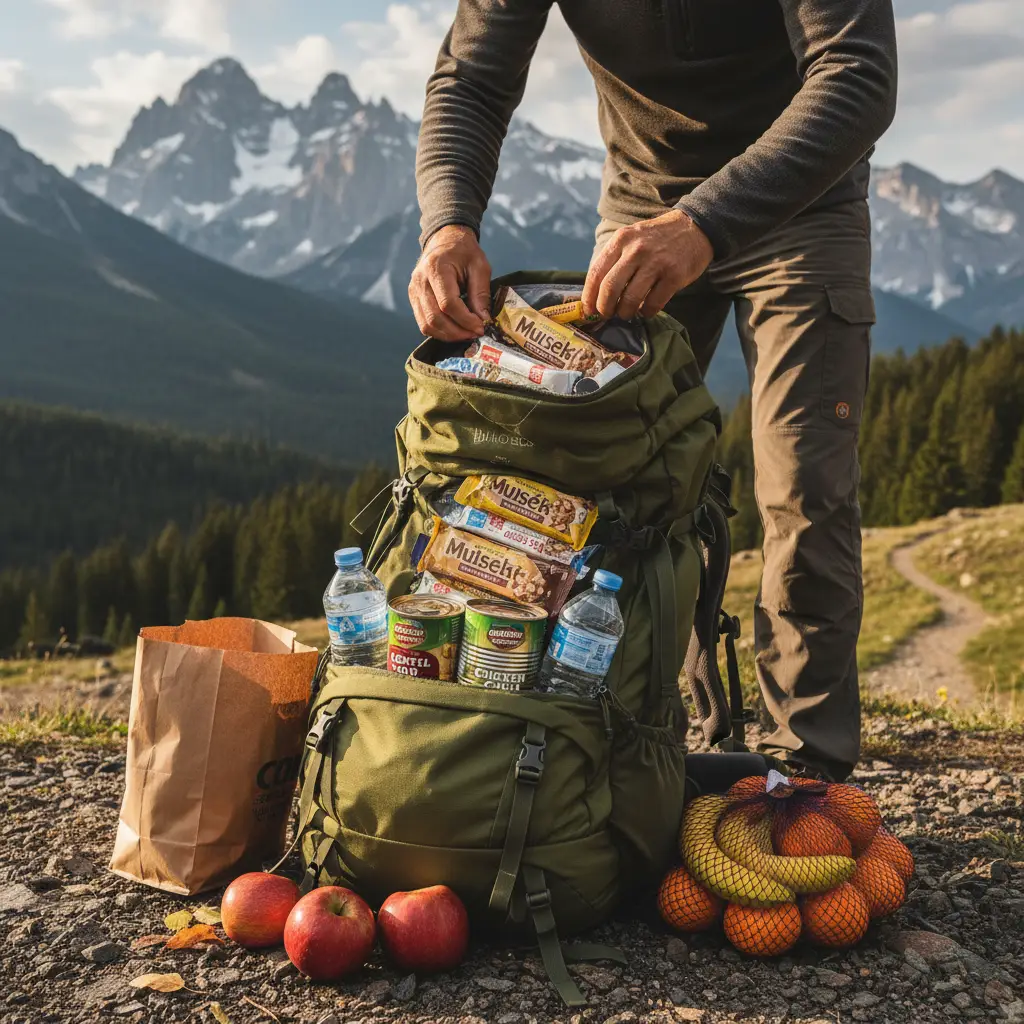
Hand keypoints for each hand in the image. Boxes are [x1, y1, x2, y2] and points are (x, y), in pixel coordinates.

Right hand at [409, 225, 491, 340]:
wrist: (445, 240)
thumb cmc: (464, 251)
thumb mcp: (479, 266)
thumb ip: (481, 293)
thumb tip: (483, 320)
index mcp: (436, 268)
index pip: (448, 303)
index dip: (465, 320)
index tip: (481, 326)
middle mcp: (420, 281)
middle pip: (435, 318)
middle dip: (458, 332)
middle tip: (476, 333)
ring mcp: (414, 291)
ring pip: (427, 325)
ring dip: (449, 335)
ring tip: (467, 333)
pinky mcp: (414, 299)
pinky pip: (424, 324)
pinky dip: (440, 332)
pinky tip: (456, 329)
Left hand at [583, 209, 713, 319]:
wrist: (694, 227)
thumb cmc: (657, 239)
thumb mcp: (632, 238)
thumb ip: (614, 259)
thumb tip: (595, 293)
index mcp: (621, 240)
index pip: (596, 273)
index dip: (589, 296)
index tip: (588, 310)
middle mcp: (636, 250)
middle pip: (609, 289)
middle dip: (604, 308)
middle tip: (607, 315)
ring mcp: (656, 263)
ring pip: (630, 300)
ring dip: (625, 313)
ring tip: (627, 313)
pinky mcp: (674, 275)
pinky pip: (653, 304)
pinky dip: (646, 313)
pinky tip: (646, 310)